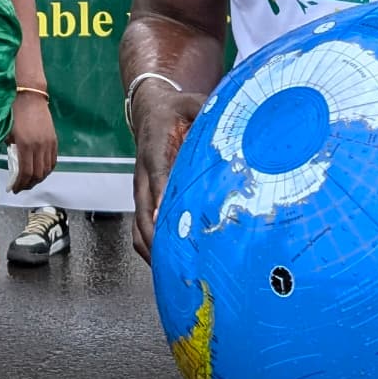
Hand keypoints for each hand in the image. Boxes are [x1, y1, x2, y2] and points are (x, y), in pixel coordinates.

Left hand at [9, 91, 57, 192]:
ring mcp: (48, 143)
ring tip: (29, 181)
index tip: (14, 188)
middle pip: (37, 174)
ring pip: (47, 169)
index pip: (25, 172)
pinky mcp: (54, 140)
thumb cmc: (15, 112)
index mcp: (25, 145)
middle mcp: (39, 146)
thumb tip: (12, 165)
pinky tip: (40, 172)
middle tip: (20, 187)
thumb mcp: (7, 132)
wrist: (30, 96)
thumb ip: (11, 149)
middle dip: (28, 184)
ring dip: (38, 179)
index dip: (20, 184)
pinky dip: (47, 170)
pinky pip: (53, 161)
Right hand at [129, 81, 207, 262]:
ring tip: (177, 275)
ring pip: (138, 229)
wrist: (150, 110)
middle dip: (160, 240)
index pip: (157, 177)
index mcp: (154, 150)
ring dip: (154, 252)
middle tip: (182, 263)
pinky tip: (171, 266)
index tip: (166, 221)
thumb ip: (209, 111)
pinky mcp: (144, 201)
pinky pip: (140, 231)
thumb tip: (238, 119)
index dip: (162, 200)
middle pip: (143, 214)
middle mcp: (143, 176)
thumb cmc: (176, 110)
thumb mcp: (193, 103)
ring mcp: (142, 192)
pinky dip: (152, 250)